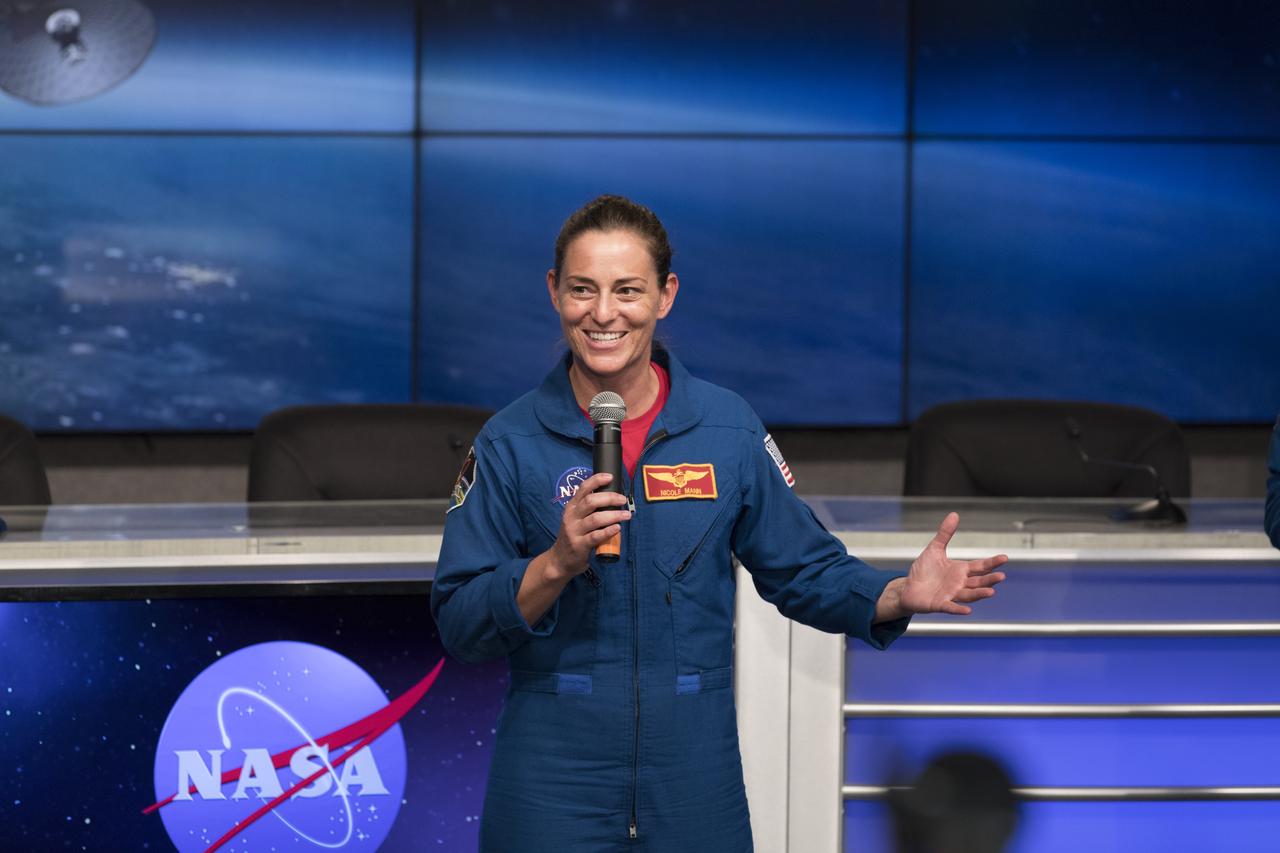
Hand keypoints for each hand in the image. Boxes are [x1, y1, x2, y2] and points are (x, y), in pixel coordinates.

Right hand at [547, 473, 630, 579]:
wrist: (560, 560)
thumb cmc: (574, 536)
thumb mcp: (576, 518)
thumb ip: (589, 509)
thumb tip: (612, 498)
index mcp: (572, 507)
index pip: (583, 488)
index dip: (596, 480)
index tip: (610, 477)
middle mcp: (571, 516)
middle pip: (591, 501)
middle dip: (609, 498)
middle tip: (622, 500)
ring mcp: (574, 531)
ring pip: (596, 518)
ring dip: (613, 515)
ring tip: (626, 515)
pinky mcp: (579, 545)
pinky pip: (596, 536)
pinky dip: (608, 531)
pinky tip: (617, 528)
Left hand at [892, 512, 1006, 617]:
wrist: (908, 588)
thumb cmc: (923, 571)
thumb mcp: (934, 549)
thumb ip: (945, 534)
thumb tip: (954, 514)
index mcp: (961, 570)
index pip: (980, 566)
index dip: (992, 562)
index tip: (1005, 558)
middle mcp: (960, 584)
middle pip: (978, 582)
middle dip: (990, 579)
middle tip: (1001, 576)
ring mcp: (951, 595)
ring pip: (969, 595)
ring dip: (980, 594)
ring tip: (991, 592)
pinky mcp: (940, 604)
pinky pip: (951, 607)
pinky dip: (959, 609)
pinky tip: (968, 610)